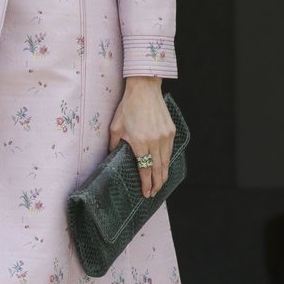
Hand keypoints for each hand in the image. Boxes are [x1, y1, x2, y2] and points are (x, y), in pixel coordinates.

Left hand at [108, 77, 173, 196]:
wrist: (144, 89)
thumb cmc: (128, 107)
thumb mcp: (115, 127)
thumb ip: (114, 145)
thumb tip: (112, 157)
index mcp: (140, 142)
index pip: (145, 170)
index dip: (146, 184)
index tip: (146, 193)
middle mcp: (155, 141)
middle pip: (159, 170)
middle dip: (157, 185)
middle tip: (153, 194)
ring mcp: (165, 136)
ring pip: (166, 162)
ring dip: (163, 175)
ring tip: (159, 184)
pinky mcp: (171, 131)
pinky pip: (170, 151)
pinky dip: (167, 161)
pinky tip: (162, 167)